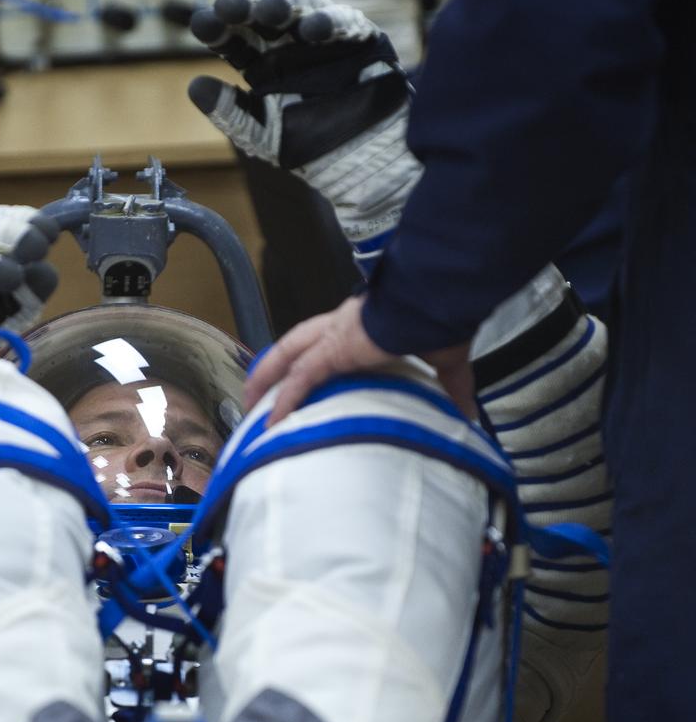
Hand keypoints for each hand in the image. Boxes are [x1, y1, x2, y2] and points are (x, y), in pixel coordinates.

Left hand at [188, 0, 419, 247]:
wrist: (358, 166)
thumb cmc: (307, 147)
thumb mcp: (261, 134)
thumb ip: (230, 112)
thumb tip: (194, 85)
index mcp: (261, 62)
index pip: (234, 38)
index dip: (218, 28)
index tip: (201, 25)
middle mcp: (289, 44)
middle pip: (263, 16)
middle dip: (246, 6)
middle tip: (229, 4)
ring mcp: (324, 39)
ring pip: (302, 10)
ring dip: (285, 6)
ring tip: (271, 9)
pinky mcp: (360, 40)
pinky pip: (346, 25)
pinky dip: (331, 24)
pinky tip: (314, 31)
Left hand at [247, 295, 475, 422]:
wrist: (438, 300)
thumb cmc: (442, 318)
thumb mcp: (446, 359)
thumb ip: (452, 386)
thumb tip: (468, 414)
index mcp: (363, 322)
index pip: (327, 337)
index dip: (310, 354)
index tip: (299, 375)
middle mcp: (341, 323)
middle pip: (294, 343)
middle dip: (274, 365)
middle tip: (257, 389)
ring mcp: (334, 334)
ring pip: (288, 356)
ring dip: (267, 379)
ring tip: (252, 405)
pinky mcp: (335, 350)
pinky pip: (301, 379)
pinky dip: (286, 401)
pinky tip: (273, 422)